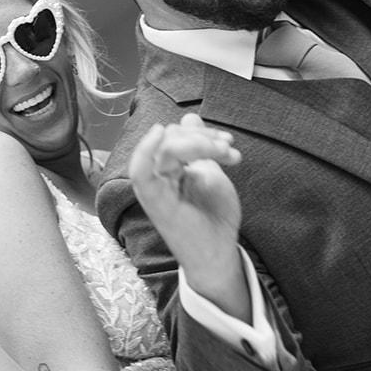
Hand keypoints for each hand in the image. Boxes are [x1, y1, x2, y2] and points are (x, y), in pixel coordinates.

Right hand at [129, 114, 244, 275]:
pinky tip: (160, 134)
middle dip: (204, 137)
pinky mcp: (154, 202)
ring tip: (226, 154)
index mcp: (168, 170)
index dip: (200, 132)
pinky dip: (145, 150)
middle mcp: (157, 176)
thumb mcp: (210, 173)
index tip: (227, 141)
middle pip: (170, 138)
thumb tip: (189, 118)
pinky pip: (141, 172)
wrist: (219, 252)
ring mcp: (154, 188)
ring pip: (164, 148)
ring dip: (197, 143)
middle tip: (229, 149)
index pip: (175, 137)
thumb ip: (200, 148)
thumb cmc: (213, 218)